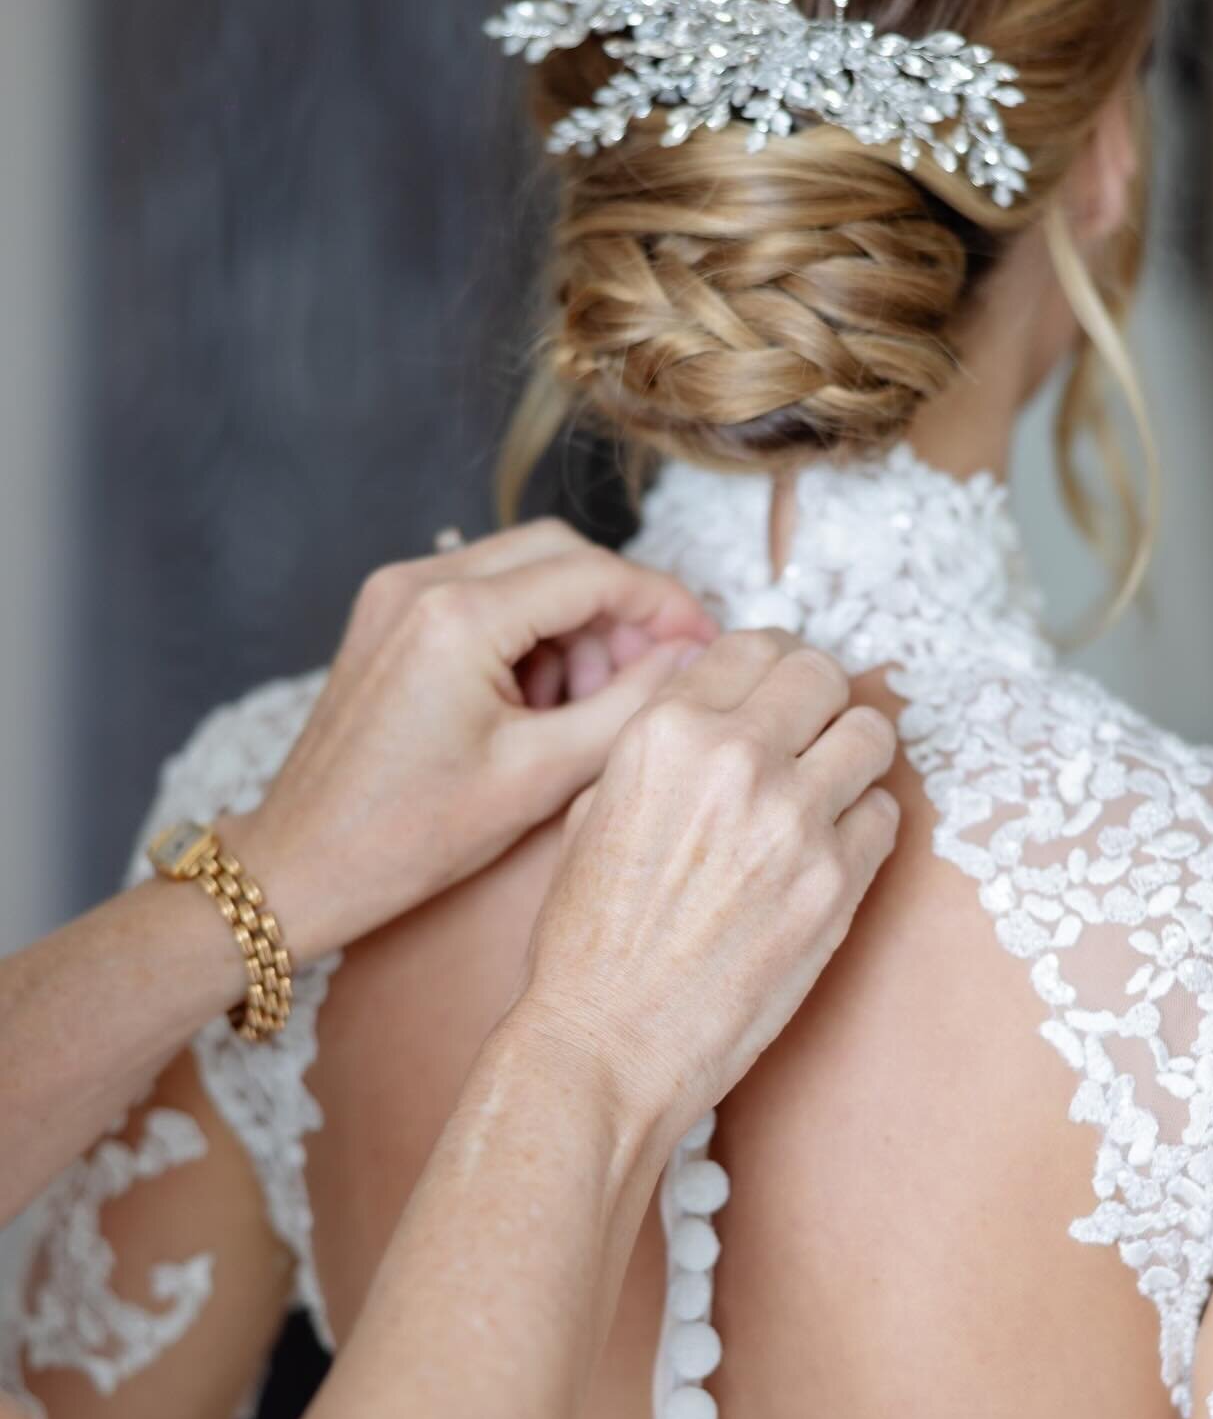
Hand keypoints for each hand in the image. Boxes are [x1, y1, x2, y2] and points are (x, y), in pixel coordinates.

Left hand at [225, 520, 716, 956]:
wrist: (300, 865)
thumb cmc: (406, 837)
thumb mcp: (539, 778)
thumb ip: (630, 708)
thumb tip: (692, 660)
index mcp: (458, 617)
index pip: (595, 574)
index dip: (665, 606)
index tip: (705, 645)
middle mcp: (421, 581)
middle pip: (562, 553)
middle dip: (618, 610)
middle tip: (653, 676)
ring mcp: (397, 592)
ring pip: (525, 569)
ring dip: (573, 623)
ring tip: (588, 706)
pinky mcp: (389, 614)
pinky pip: (484, 593)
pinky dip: (528, 632)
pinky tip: (541, 701)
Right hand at [508, 630, 899, 1148]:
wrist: (607, 1043)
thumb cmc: (588, 934)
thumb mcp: (595, 805)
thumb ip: (662, 742)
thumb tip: (720, 705)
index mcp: (666, 730)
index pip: (755, 645)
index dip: (772, 662)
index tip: (778, 685)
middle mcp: (735, 759)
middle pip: (822, 674)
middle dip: (817, 698)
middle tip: (809, 730)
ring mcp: (795, 820)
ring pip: (870, 734)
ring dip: (852, 752)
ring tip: (829, 784)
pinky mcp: (837, 884)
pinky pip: (884, 816)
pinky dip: (863, 823)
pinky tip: (829, 847)